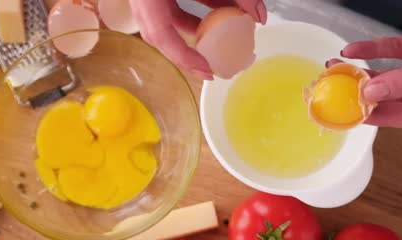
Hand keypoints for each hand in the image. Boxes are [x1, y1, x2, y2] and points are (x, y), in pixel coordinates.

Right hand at [129, 0, 266, 79]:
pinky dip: (187, 15)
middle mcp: (142, 0)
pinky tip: (211, 15)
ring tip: (213, 46)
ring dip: (190, 32)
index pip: (161, 35)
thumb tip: (259, 15)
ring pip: (163, 22)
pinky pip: (168, 7)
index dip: (184, 56)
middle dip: (186, 53)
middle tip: (209, 68)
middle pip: (159, 34)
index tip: (207, 71)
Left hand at [334, 12, 401, 128]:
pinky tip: (352, 50)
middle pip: (386, 97)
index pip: (395, 118)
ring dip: (360, 70)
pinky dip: (373, 50)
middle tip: (331, 88)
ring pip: (387, 75)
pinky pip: (394, 52)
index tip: (341, 111)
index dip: (366, 115)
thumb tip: (370, 93)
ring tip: (334, 68)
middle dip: (357, 91)